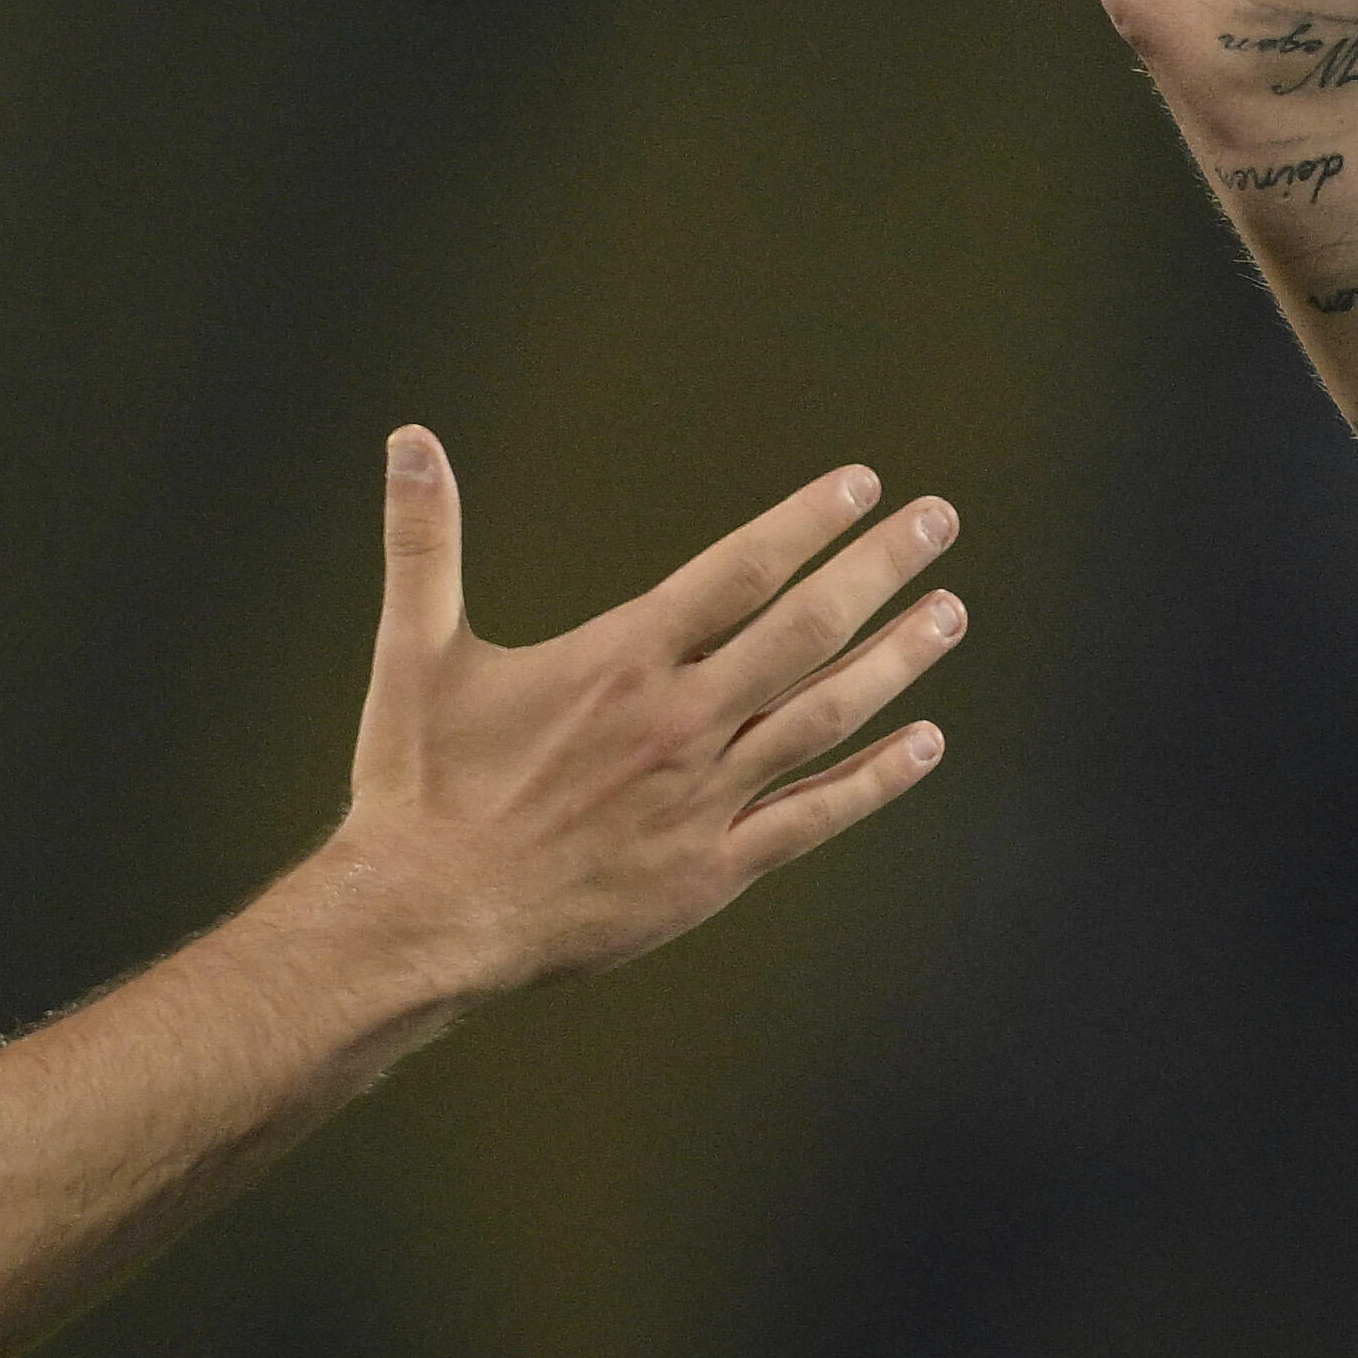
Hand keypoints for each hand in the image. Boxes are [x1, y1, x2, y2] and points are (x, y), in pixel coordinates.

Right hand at [317, 434, 959, 1012]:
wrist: (427, 920)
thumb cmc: (420, 786)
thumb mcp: (416, 653)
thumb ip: (424, 541)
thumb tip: (407, 437)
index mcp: (623, 661)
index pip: (740, 570)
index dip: (806, 522)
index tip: (862, 486)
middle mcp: (681, 721)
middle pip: (807, 627)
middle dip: (880, 569)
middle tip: (939, 522)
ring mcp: (706, 797)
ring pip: (827, 715)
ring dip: (896, 660)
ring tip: (950, 614)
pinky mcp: (715, 869)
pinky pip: (815, 816)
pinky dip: (877, 779)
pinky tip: (928, 744)